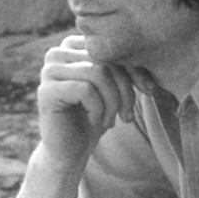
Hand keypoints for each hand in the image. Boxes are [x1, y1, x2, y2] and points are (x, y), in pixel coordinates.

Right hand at [34, 34, 138, 172]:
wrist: (69, 151)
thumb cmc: (94, 117)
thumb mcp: (115, 87)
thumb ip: (124, 67)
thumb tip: (151, 57)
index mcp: (73, 46)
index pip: (112, 47)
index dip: (135, 68)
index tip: (148, 91)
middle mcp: (56, 53)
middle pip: (105, 59)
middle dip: (125, 88)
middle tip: (126, 114)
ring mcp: (48, 71)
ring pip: (97, 72)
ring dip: (112, 101)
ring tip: (111, 120)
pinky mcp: (47, 91)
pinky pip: (85, 89)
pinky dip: (98, 109)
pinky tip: (95, 121)